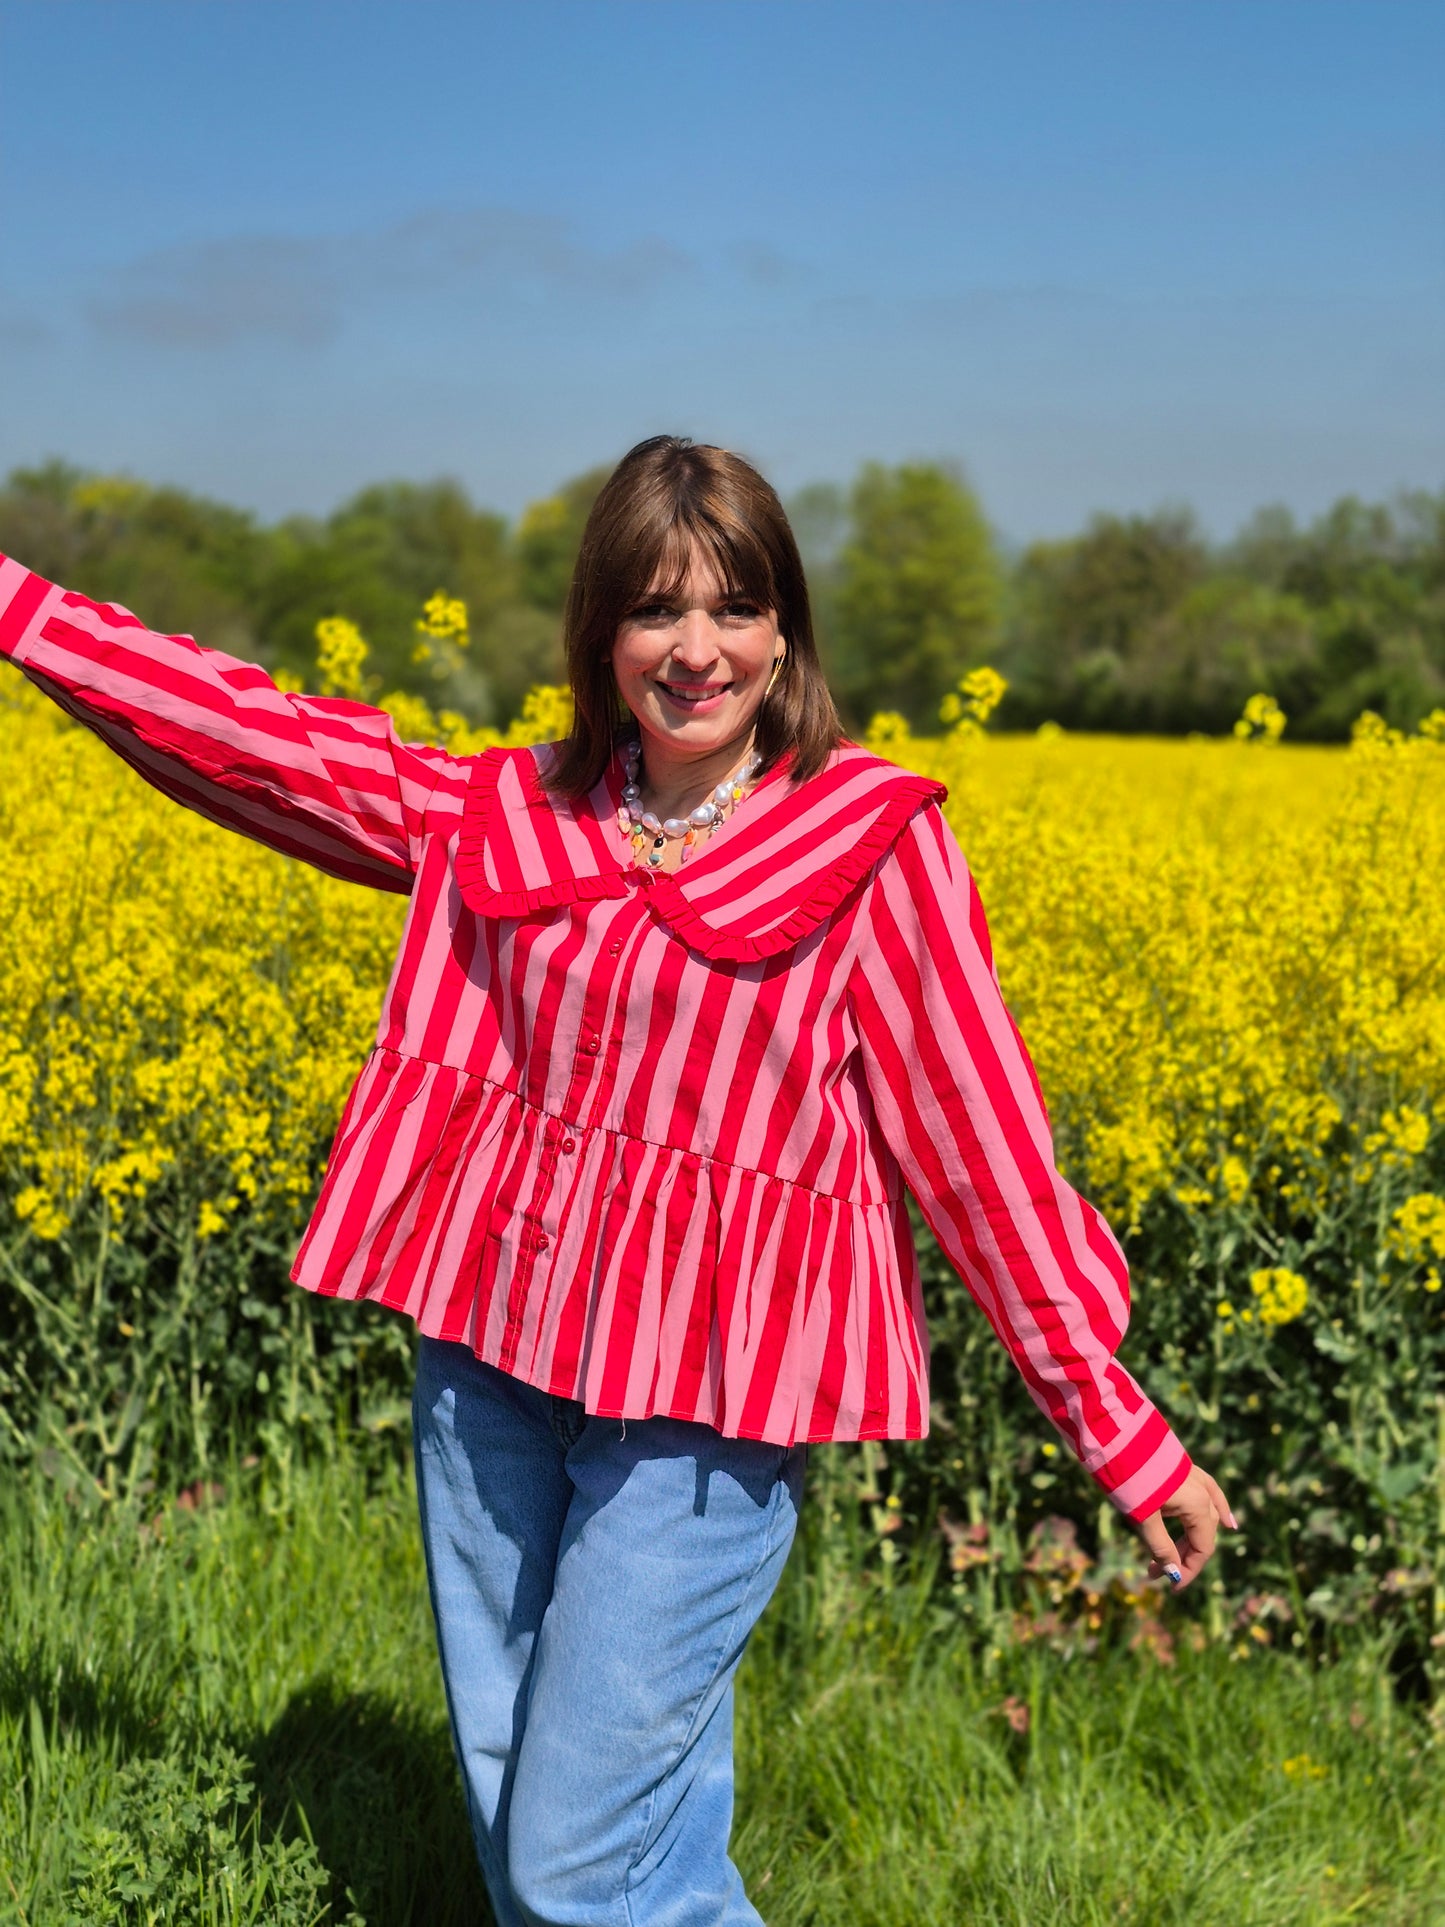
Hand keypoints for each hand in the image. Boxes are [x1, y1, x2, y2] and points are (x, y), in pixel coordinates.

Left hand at [1135, 1465, 1236, 1592]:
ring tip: (1173, 1557)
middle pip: (1200, 1533)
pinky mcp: (1184, 1468)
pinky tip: (1225, 1520)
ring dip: (1186, 1538)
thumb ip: (1160, 1546)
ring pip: (1202, 1515)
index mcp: (1197, 1505)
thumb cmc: (1129, 1478)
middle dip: (1180, 1556)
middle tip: (1154, 1571)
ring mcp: (1194, 1477)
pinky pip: (1207, 1492)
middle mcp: (1201, 1492)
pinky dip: (1214, 1508)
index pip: (1202, 1548)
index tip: (1171, 1587)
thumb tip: (1173, 1573)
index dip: (1189, 1571)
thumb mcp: (1143, 1518)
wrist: (1117, 1436)